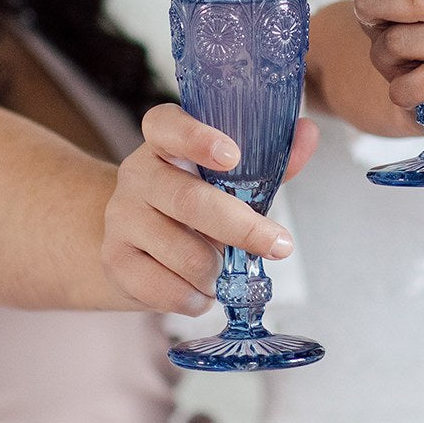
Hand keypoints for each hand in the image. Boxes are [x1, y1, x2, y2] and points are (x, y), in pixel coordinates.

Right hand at [101, 103, 318, 314]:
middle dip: (241, 227)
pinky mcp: (115, 261)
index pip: (165, 125)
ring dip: (217, 270)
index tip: (234, 156)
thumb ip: (270, 158)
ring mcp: (121, 218)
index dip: (197, 137)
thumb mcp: (229, 177)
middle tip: (279, 245)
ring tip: (227, 271)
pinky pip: (164, 288)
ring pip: (181, 252)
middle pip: (188, 200)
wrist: (137, 240)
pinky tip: (202, 291)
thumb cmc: (197, 198)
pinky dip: (196, 297)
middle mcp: (137, 174)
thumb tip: (308, 132)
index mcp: (163, 142)